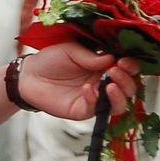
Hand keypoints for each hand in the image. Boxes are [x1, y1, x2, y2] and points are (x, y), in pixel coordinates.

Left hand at [21, 44, 141, 120]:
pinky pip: (96, 109)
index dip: (130, 66)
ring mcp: (95, 98)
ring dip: (120, 95)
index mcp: (105, 66)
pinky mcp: (83, 110)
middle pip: (129, 88)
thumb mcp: (70, 50)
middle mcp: (104, 83)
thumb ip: (90, 56)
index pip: (128, 69)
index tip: (124, 61)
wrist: (28, 75)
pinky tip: (86, 89)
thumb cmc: (50, 60)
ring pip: (120, 104)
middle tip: (116, 71)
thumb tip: (112, 59)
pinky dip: (95, 100)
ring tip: (110, 84)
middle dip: (127, 80)